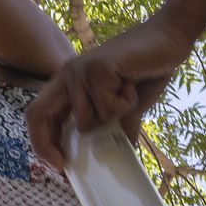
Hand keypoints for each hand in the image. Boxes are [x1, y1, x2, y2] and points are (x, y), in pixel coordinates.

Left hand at [26, 15, 197, 167]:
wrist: (167, 39)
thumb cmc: (145, 72)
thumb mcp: (124, 107)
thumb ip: (112, 128)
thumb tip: (114, 161)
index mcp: (67, 83)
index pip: (37, 114)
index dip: (40, 143)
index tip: (57, 167)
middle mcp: (67, 75)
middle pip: (38, 115)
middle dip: (46, 146)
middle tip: (64, 166)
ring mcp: (79, 70)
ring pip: (85, 121)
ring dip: (111, 119)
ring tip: (126, 96)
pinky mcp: (96, 68)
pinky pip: (107, 108)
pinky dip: (126, 104)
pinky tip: (132, 84)